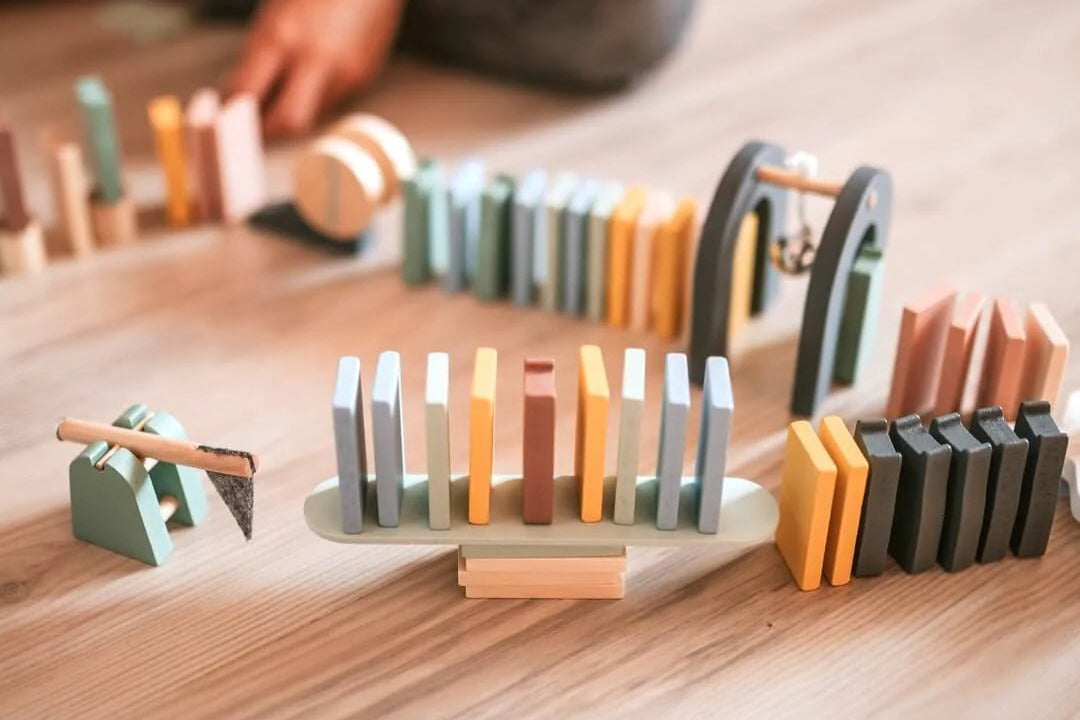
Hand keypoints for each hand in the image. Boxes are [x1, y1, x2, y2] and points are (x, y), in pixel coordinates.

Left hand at [230, 0, 404, 136]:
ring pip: (311, 114)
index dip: (231, 111)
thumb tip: (244, 94)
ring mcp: (343, 71)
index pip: (246, 94)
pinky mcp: (363, 75)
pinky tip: (318, 66)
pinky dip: (318, 92)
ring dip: (295, 108)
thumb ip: (259, 55)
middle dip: (270, 130)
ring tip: (288, 83)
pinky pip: (333, 98)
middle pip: (286, 123)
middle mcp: (313, 60)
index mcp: (279, 37)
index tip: (225, 116)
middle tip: (256, 124)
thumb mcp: (274, 13)